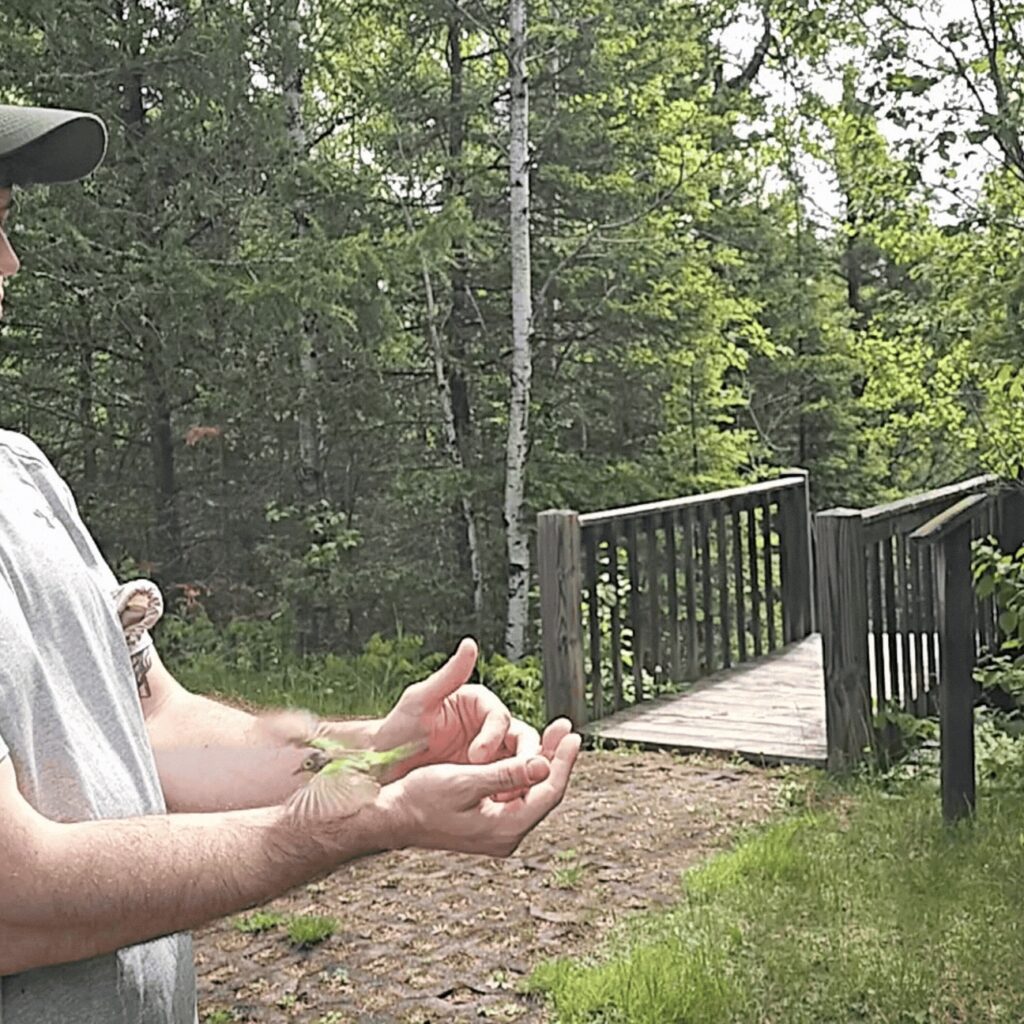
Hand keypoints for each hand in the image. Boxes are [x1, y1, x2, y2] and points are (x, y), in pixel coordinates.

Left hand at [369, 638, 543, 786]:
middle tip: (509, 777)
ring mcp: (487, 752)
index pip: (499, 716)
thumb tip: (469, 645)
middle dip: (519, 758)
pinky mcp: (484, 775)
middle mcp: (485, 726)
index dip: (493, 736)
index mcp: (476, 704)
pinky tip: (499, 803)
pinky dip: (507, 791)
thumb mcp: (419, 700)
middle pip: (519, 738)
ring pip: (518, 762)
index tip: (478, 756)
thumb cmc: (396, 732)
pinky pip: (505, 783)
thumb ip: (448, 675)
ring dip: (519, 777)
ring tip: (505, 795)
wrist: (382, 770)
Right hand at [376, 719, 580, 856]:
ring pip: (531, 791)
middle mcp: (505, 834)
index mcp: (504, 828)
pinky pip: (516, 794)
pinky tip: (525, 752)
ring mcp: (497, 830)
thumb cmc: (421, 797)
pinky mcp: (487, 822)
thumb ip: (508, 773)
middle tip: (568, 730)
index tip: (573, 736)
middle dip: (556, 759)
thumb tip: (545, 767)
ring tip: (553, 736)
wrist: (391, 814)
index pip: (548, 792)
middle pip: (544, 792)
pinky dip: (522, 771)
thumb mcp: (466, 780)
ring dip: (541, 763)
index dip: (562, 762)